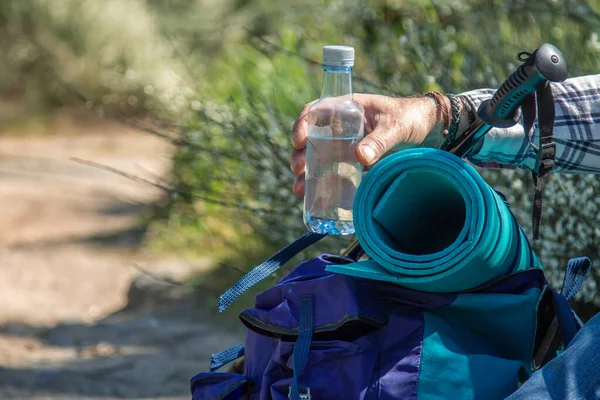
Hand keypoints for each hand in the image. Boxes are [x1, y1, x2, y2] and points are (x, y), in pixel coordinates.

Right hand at [290, 93, 446, 195]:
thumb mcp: (395, 126)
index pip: (316, 111)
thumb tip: (359, 157)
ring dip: (306, 173)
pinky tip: (314, 197)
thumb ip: (379, 140)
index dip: (302, 124)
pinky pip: (332, 171)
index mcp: (347, 108)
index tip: (299, 140)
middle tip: (299, 169)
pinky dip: (321, 184)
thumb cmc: (411, 118)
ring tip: (300, 189)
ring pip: (317, 157)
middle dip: (300, 155)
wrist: (430, 130)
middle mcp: (341, 126)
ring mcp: (345, 145)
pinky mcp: (353, 162)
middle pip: (310, 138)